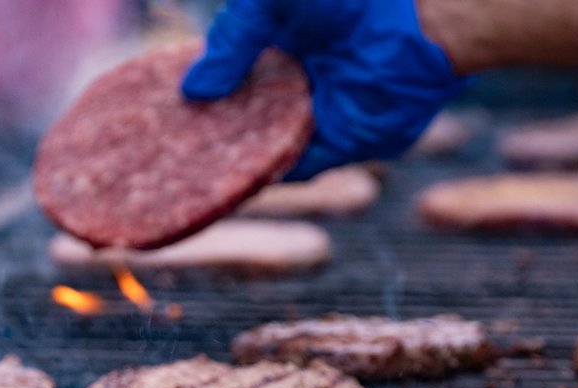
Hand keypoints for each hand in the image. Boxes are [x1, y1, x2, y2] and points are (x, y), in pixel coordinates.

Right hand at [182, 0, 468, 178]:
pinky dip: (263, 176)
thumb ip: (231, 40)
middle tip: (159, 154)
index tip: (158, 112)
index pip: (224, 82)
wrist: (419, 18)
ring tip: (181, 174)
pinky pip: (291, 168)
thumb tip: (194, 90)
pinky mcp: (338, 147)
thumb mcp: (270, 2)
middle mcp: (291, 87)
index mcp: (275, 49)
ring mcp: (312, 119)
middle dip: (202, 139)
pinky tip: (230, 180)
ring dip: (226, 164)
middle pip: (236, 123)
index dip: (193, 98)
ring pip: (259, 151)